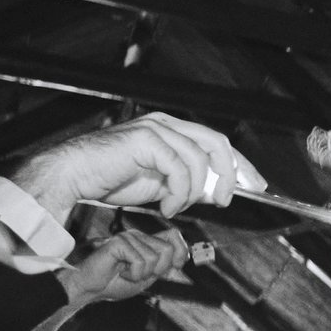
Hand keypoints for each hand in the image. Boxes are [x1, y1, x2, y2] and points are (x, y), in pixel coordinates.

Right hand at [11, 112, 263, 222]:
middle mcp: (165, 124)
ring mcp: (156, 128)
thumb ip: (187, 183)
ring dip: (193, 191)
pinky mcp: (146, 139)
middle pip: (217, 143)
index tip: (255, 184)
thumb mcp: (160, 184)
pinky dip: (179, 192)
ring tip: (176, 207)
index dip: (240, 163)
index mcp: (171, 131)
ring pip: (198, 159)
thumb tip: (213, 192)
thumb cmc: (110, 179)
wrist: (74, 176)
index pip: (216, 142)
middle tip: (225, 200)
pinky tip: (167, 206)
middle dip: (231, 173)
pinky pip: (179, 168)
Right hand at [57, 229, 191, 309]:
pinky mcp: (118, 242)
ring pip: (154, 258)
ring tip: (126, 273)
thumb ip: (165, 265)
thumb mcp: (148, 275)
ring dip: (142, 274)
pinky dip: (133, 274)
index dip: (181, 252)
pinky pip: (139, 261)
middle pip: (168, 250)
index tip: (175, 267)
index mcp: (147, 242)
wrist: (92, 289)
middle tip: (139, 274)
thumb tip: (185, 257)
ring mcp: (128, 237)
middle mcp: (138, 236)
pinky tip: (120, 272)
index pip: (174, 235)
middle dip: (158, 269)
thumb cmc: (115, 282)